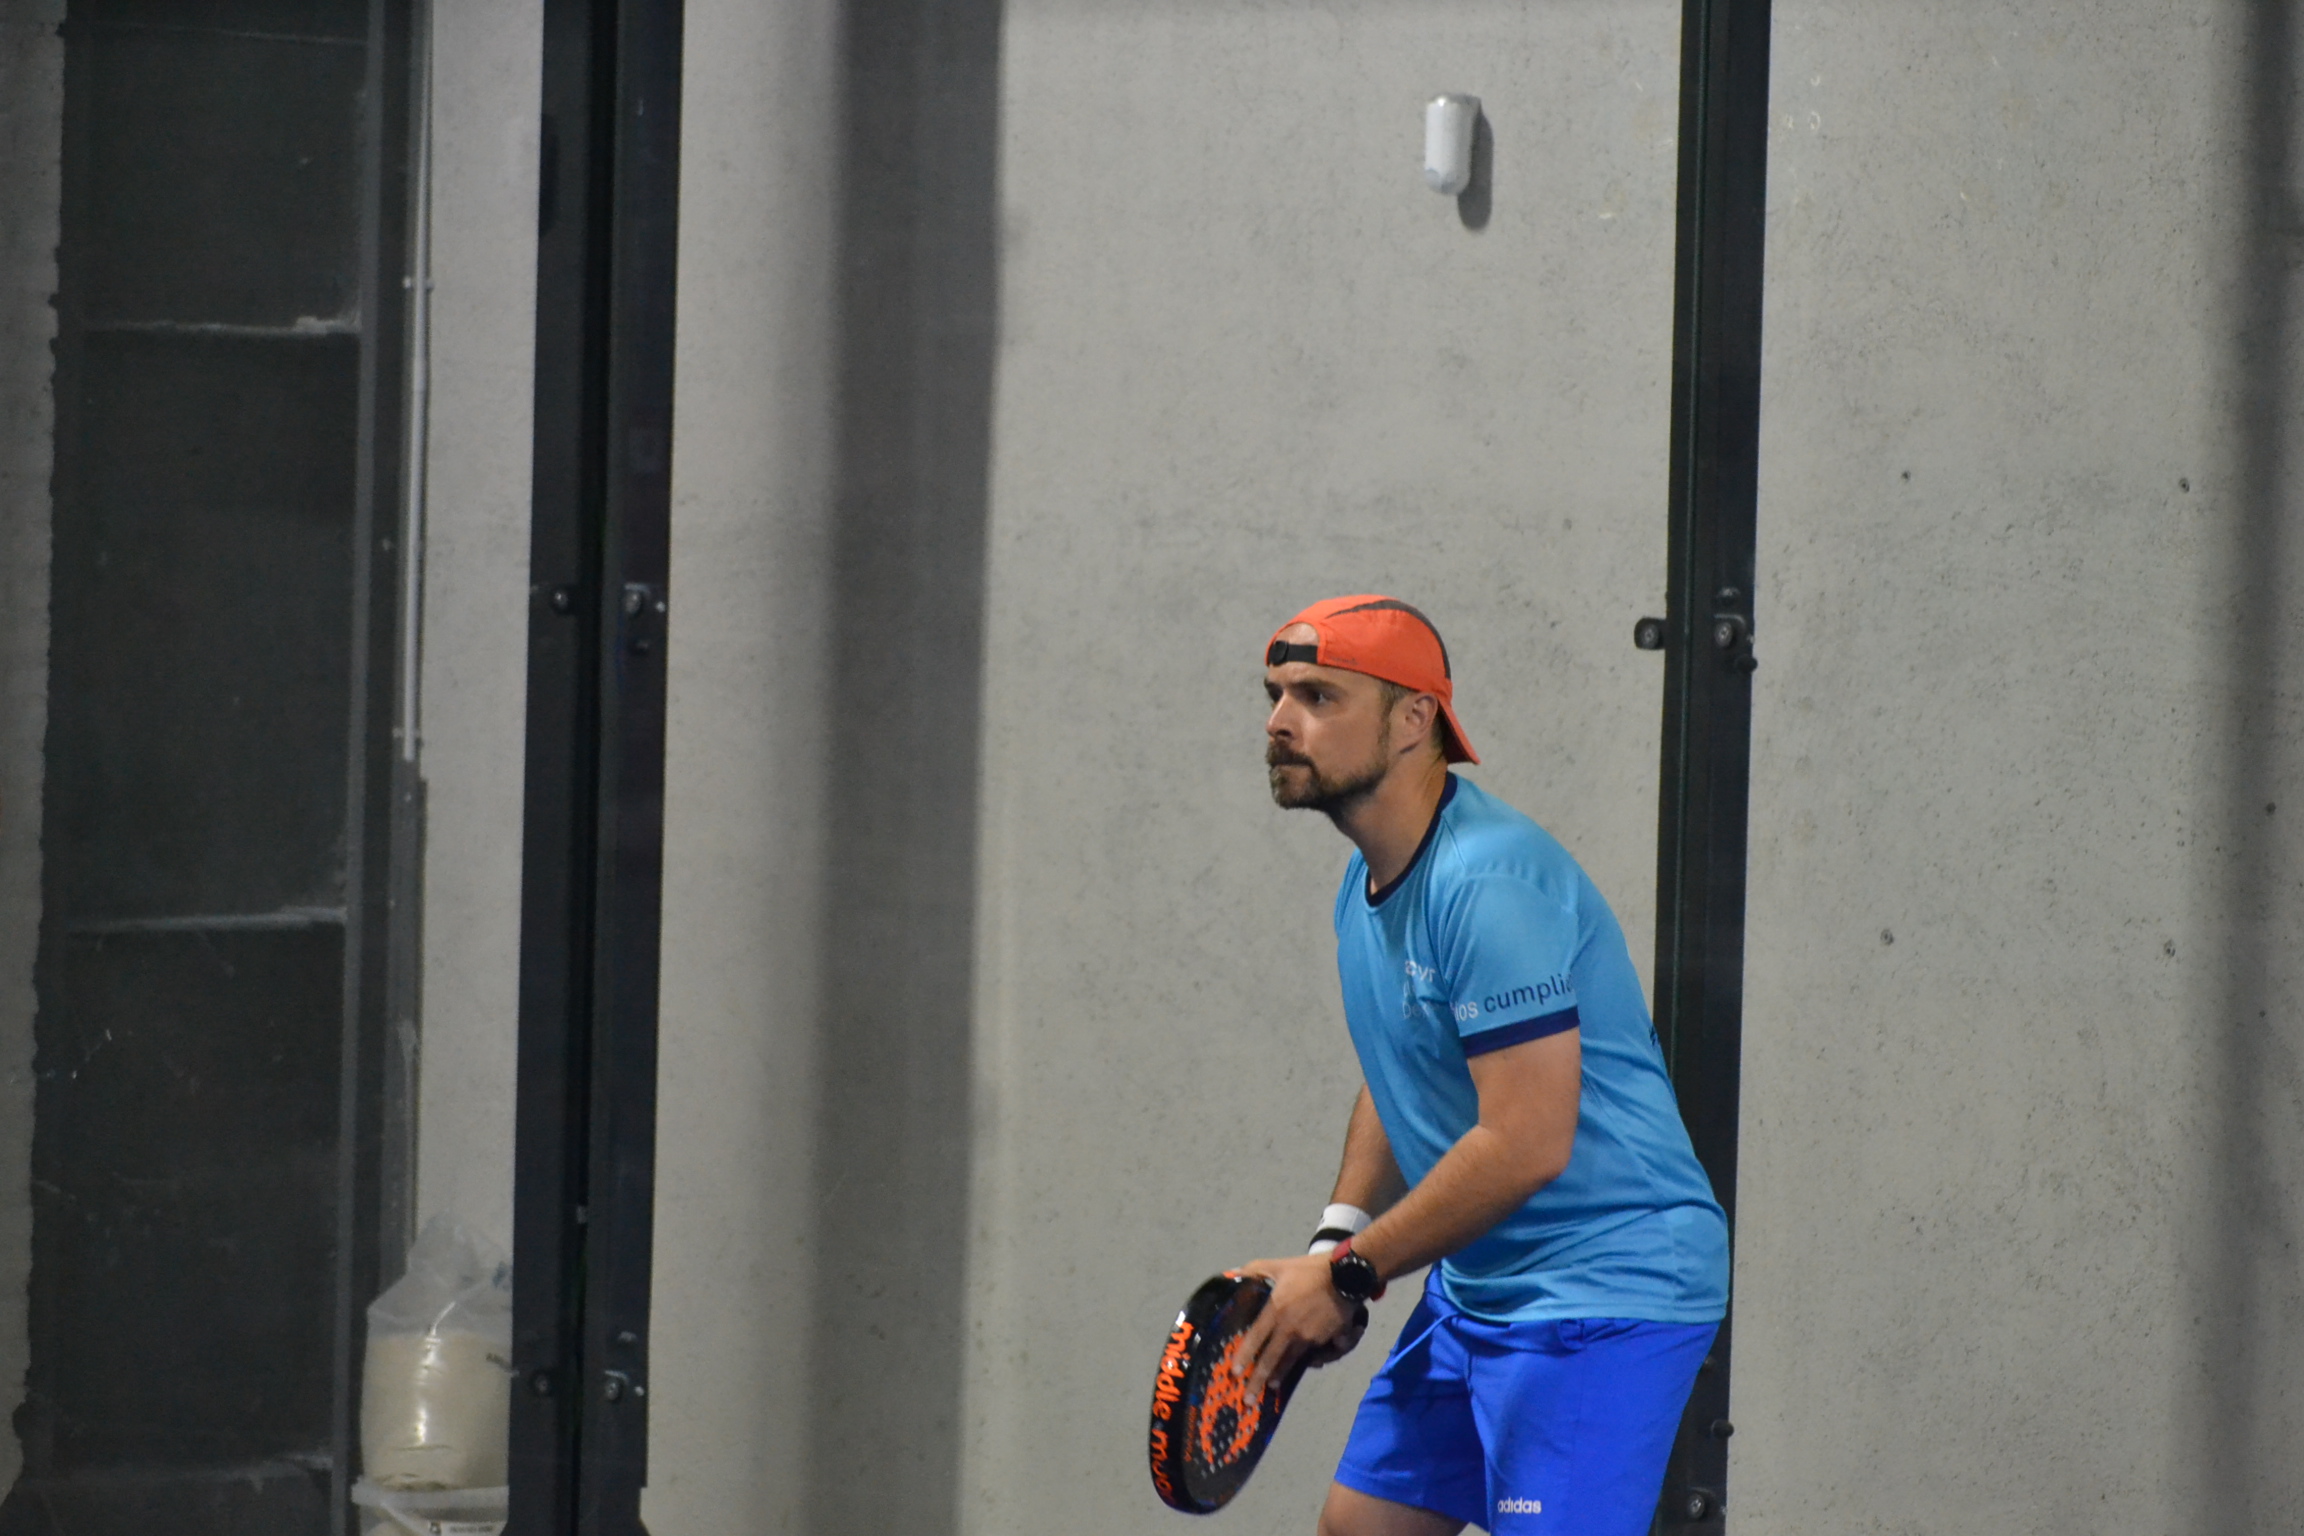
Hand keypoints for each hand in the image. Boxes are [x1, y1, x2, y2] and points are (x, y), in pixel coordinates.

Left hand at [1232, 1253, 1358, 1399]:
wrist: (1346, 1276)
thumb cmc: (1310, 1270)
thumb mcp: (1280, 1265)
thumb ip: (1256, 1270)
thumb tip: (1233, 1273)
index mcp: (1276, 1310)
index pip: (1255, 1338)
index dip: (1244, 1356)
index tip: (1234, 1373)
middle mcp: (1289, 1329)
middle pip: (1271, 1360)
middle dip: (1258, 1381)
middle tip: (1249, 1400)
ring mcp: (1308, 1337)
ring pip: (1290, 1361)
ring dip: (1280, 1375)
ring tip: (1272, 1386)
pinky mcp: (1325, 1340)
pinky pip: (1312, 1354)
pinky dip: (1306, 1360)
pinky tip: (1302, 1363)